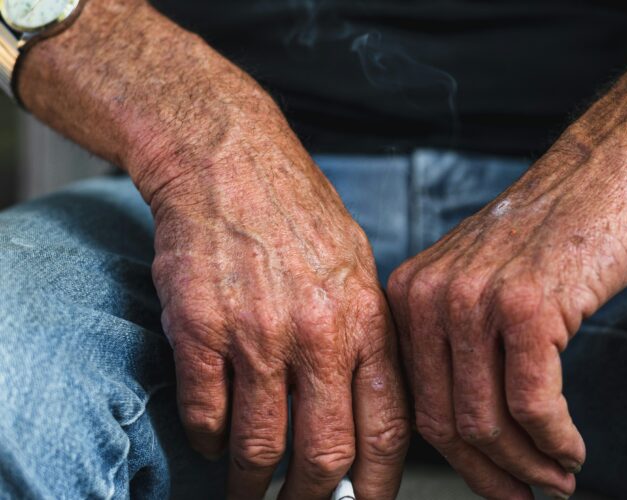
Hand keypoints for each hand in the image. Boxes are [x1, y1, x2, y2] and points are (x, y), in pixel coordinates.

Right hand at [148, 132, 408, 498]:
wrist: (231, 164)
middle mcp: (318, 333)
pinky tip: (212, 440)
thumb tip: (364, 414)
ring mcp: (257, 333)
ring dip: (250, 484)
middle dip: (312, 499)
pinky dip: (207, 441)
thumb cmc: (298, 217)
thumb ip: (365, 340)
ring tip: (246, 492)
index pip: (386, 429)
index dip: (377, 485)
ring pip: (259, 446)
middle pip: (324, 453)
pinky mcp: (201, 328)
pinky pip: (205, 414)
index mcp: (366, 321)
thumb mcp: (358, 270)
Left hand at [387, 136, 626, 498]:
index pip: (416, 403)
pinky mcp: (526, 305)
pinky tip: (572, 449)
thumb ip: (459, 344)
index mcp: (409, 295)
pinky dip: (554, 442)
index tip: (490, 483)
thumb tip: (469, 429)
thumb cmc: (552, 232)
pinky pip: (533, 405)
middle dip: (489, 474)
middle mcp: (429, 297)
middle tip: (525, 494)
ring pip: (486, 422)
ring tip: (557, 477)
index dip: (455, 459)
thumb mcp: (480, 282)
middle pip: (444, 422)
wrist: (605, 171)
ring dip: (527, 465)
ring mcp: (474, 300)